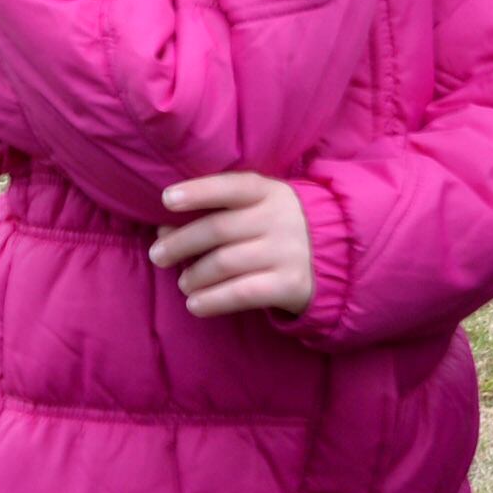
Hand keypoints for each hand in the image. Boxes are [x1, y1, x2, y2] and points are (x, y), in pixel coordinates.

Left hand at [151, 173, 316, 318]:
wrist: (335, 256)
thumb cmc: (277, 228)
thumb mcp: (258, 209)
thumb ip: (216, 213)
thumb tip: (163, 231)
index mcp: (269, 192)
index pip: (230, 187)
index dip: (198, 191)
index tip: (166, 199)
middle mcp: (279, 218)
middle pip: (218, 229)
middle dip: (181, 243)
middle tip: (158, 256)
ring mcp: (287, 252)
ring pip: (225, 263)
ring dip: (194, 276)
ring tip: (184, 283)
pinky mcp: (291, 284)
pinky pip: (242, 293)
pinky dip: (212, 300)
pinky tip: (195, 304)